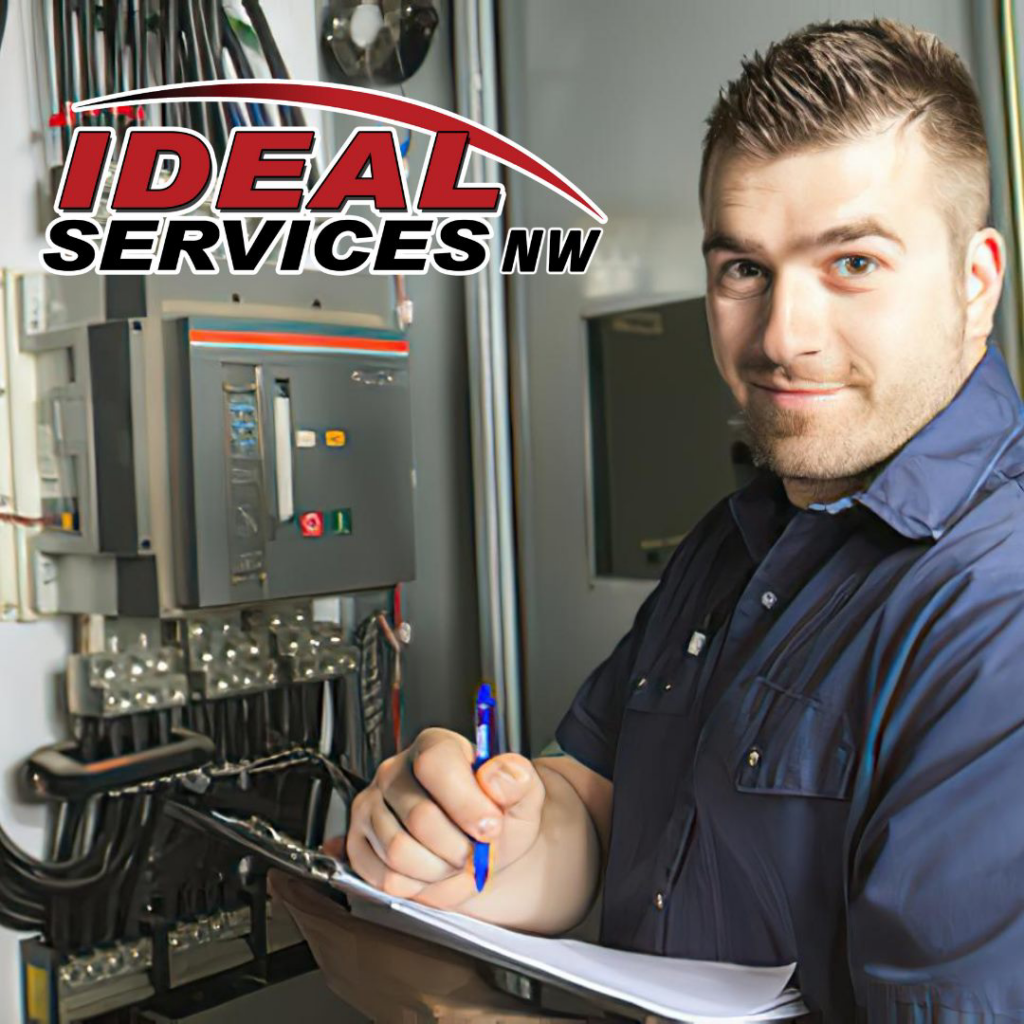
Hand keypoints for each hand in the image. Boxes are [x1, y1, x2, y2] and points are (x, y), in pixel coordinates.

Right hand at [335, 727, 544, 908]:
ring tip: (454, 860)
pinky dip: (417, 886)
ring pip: (399, 852)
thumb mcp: (523, 797)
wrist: (478, 847)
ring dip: (438, 870)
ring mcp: (371, 805)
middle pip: (420, 817)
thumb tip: (495, 776)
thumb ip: (518, 780)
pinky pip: (385, 877)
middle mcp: (395, 770)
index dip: (467, 804)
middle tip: (475, 851)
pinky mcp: (358, 842)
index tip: (490, 826)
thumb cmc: (494, 816)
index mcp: (434, 746)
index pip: (436, 765)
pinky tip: (433, 871)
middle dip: (458, 848)